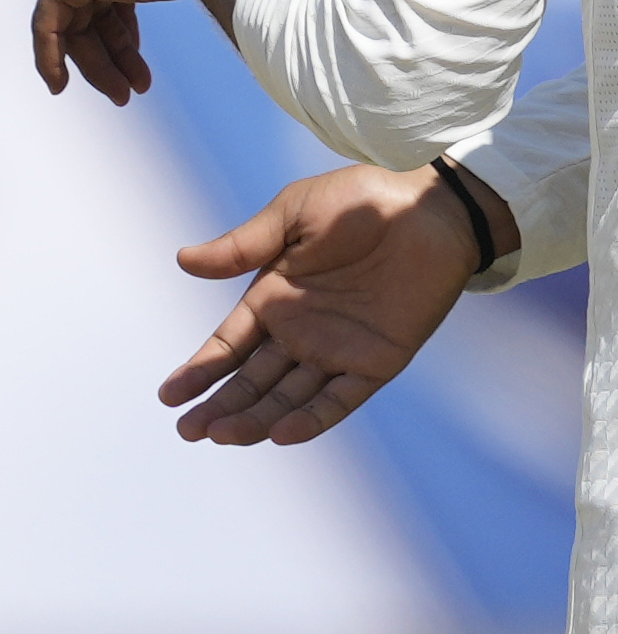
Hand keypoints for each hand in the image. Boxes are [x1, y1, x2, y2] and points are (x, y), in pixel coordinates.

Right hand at [159, 165, 488, 444]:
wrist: (433, 203)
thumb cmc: (363, 199)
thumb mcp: (295, 214)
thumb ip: (245, 244)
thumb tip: (182, 260)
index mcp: (274, 300)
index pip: (227, 347)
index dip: (199, 372)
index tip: (169, 396)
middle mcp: (301, 332)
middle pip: (251, 381)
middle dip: (220, 406)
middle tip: (190, 430)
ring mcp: (338, 349)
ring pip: (288, 397)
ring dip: (257, 418)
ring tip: (224, 434)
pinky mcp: (378, 360)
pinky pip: (341, 397)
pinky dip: (313, 418)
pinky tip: (282, 434)